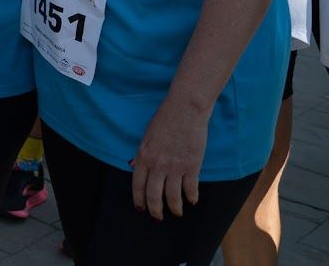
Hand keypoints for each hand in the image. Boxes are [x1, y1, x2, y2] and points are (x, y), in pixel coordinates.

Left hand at [131, 94, 208, 218]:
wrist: (185, 110)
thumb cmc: (164, 120)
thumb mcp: (146, 137)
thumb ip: (142, 155)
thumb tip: (136, 168)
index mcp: (143, 156)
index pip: (137, 185)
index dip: (139, 200)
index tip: (141, 208)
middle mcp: (157, 165)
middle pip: (154, 195)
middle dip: (155, 210)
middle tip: (158, 217)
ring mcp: (175, 167)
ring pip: (173, 197)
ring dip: (175, 208)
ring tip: (176, 213)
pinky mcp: (192, 166)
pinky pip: (191, 188)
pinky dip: (192, 197)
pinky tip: (192, 201)